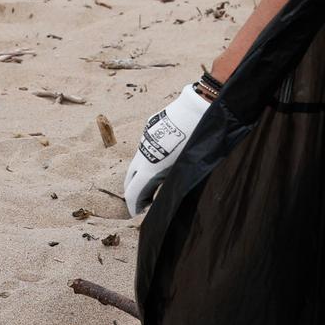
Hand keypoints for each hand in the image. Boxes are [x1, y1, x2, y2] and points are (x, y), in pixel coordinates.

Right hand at [123, 81, 212, 214]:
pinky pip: (145, 147)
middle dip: (133, 191)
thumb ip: (172, 182)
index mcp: (150, 168)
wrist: (195, 110)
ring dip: (141, 173)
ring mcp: (145, 140)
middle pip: (130, 177)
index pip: (133, 193)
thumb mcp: (184, 168)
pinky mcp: (150, 128)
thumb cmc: (194, 142)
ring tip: (156, 182)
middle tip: (144, 202)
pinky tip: (162, 158)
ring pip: (137, 161)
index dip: (133, 206)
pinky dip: (148, 158)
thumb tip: (167, 192)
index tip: (136, 213)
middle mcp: (143, 154)